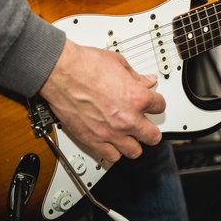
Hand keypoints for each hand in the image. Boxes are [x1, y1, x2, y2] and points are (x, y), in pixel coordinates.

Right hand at [39, 40, 164, 162]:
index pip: (160, 107)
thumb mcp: (118, 63)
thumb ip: (135, 77)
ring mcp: (110, 132)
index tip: (152, 103)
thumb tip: (146, 81)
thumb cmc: (85, 65)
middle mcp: (127, 119)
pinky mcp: (93, 140)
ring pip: (134, 152)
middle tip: (146, 126)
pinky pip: (112, 156)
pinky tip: (112, 143)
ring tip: (129, 137)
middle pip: (153, 137)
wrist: (60, 72)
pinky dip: (114, 151)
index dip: (156, 103)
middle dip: (151, 130)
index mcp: (137, 98)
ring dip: (134, 144)